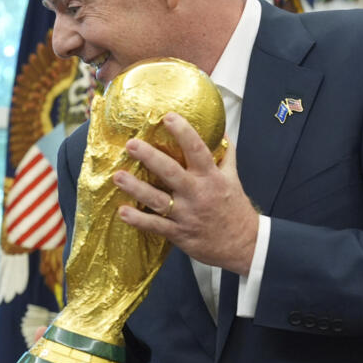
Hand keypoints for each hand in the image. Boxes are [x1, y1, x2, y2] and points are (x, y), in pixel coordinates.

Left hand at [113, 113, 258, 274]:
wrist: (244, 245)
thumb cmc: (235, 209)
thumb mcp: (233, 179)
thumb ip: (225, 156)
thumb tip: (222, 133)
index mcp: (211, 177)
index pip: (198, 150)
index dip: (183, 132)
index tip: (168, 117)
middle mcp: (197, 193)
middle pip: (171, 172)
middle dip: (150, 157)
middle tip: (131, 144)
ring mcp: (186, 214)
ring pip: (158, 200)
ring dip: (136, 188)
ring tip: (118, 177)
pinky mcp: (179, 233)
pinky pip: (155, 226)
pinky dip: (139, 220)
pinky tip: (122, 212)